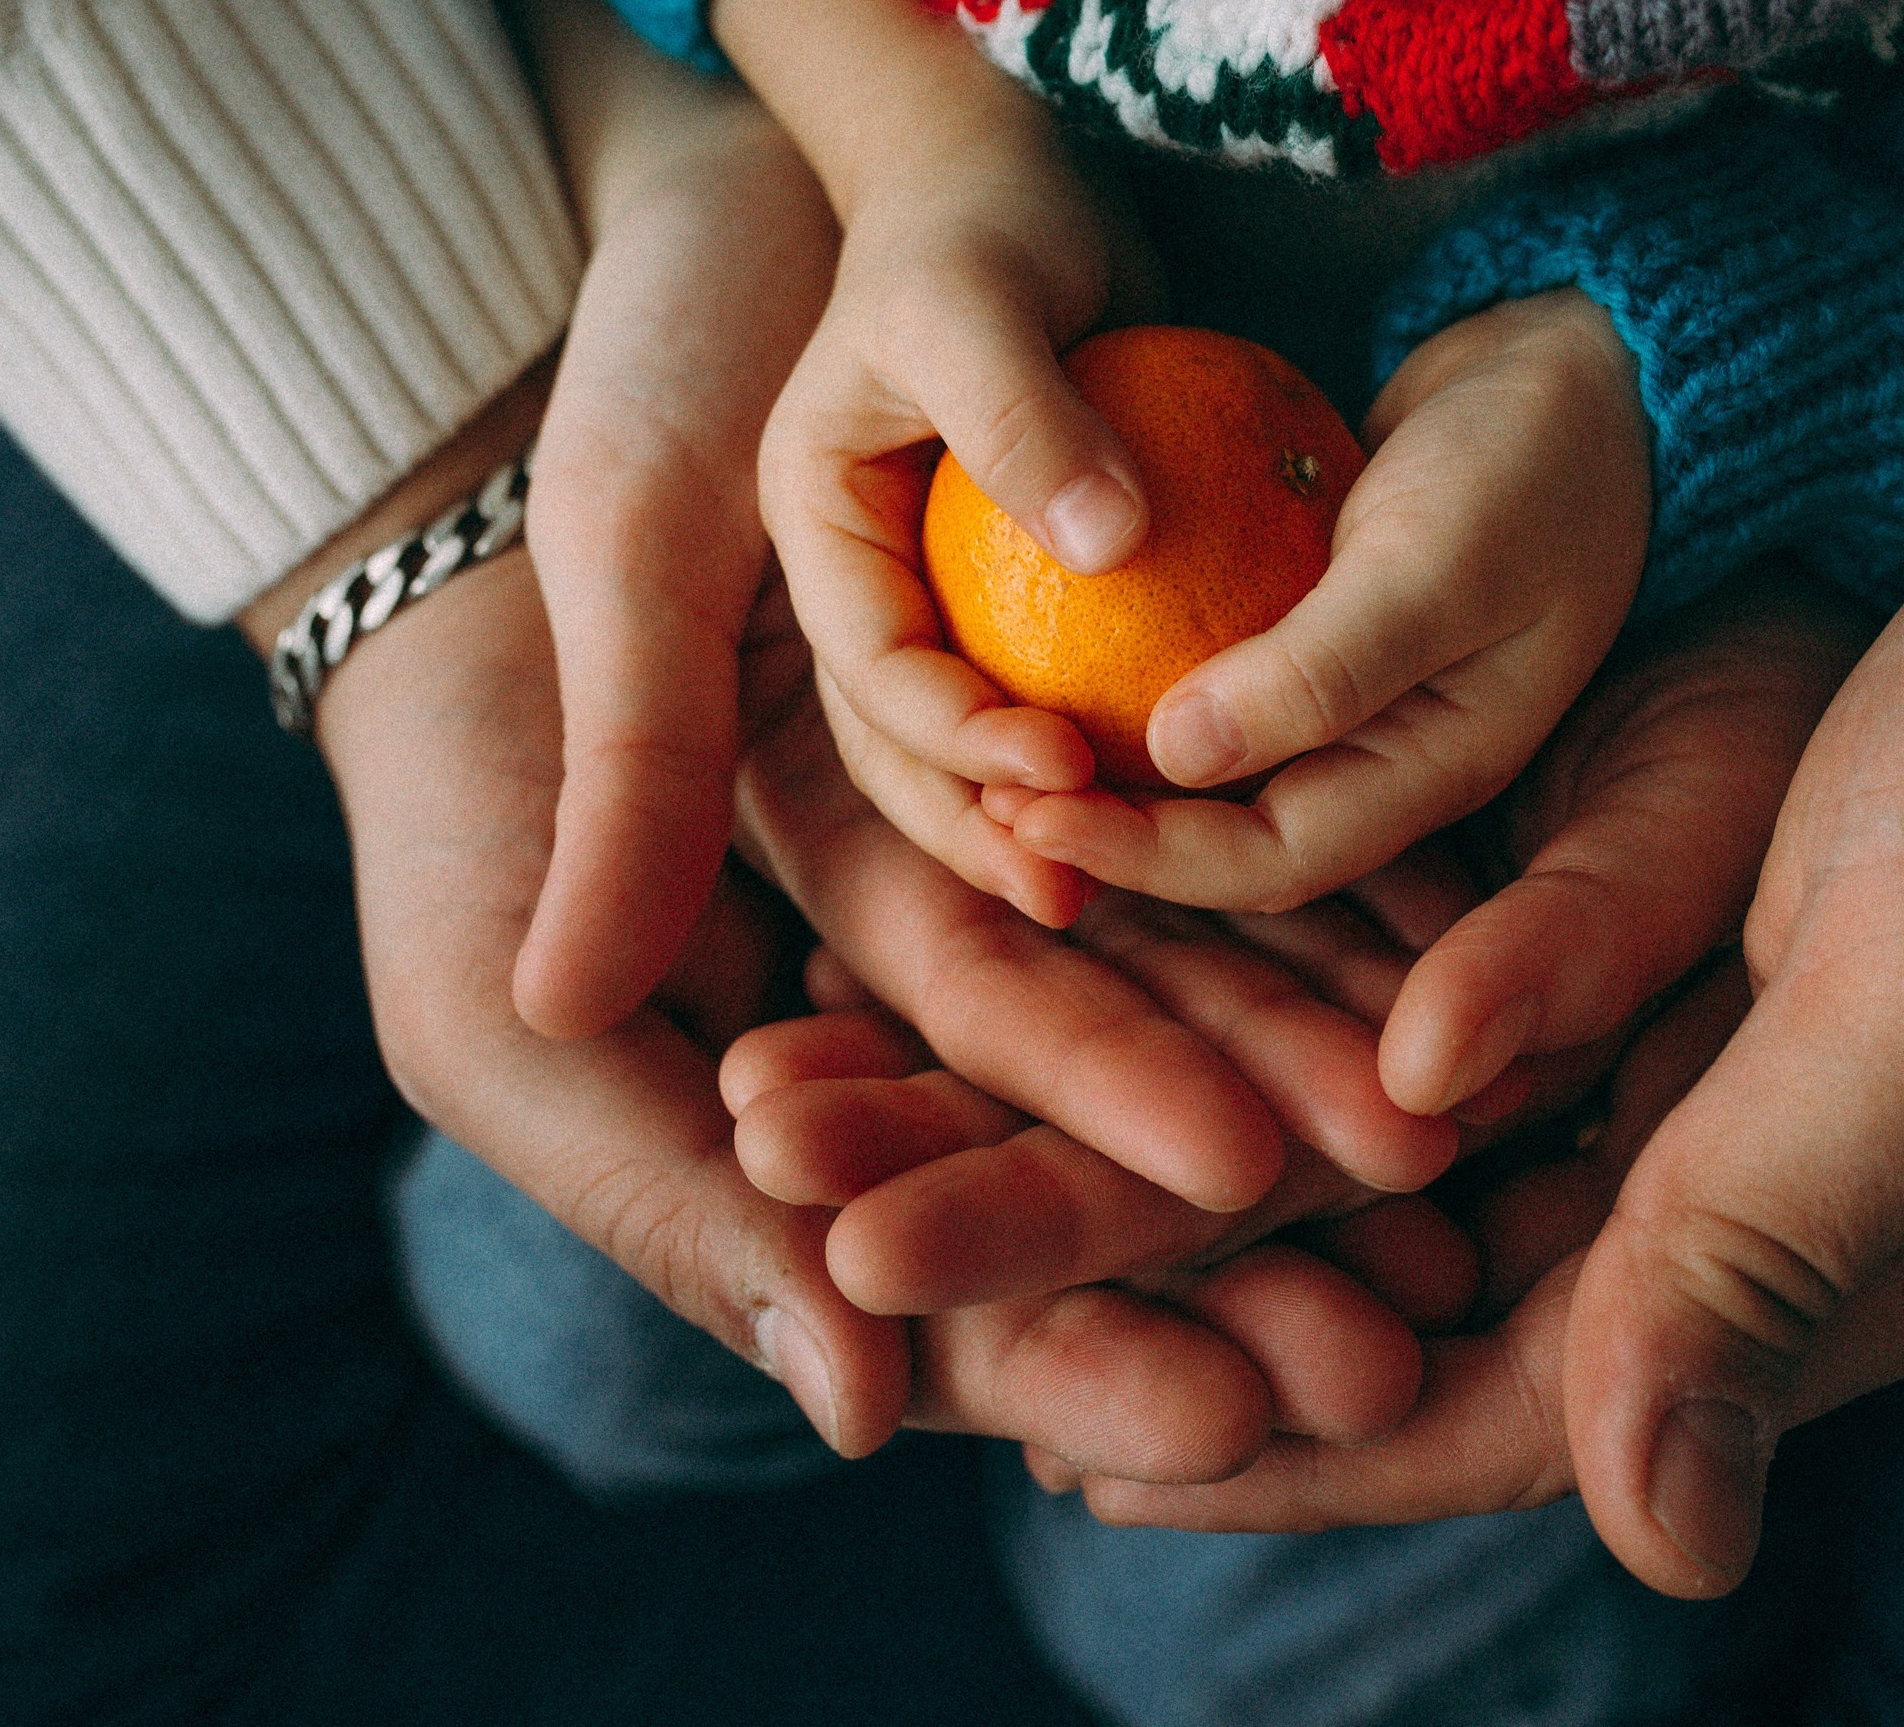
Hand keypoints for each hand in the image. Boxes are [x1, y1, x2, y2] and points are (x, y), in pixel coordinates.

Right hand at [302, 532, 1431, 1481]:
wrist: (507, 497)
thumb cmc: (461, 764)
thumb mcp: (509, 980)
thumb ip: (669, 1189)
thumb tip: (858, 1399)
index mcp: (794, 1111)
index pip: (954, 1255)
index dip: (1087, 1335)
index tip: (1234, 1406)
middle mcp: (913, 1023)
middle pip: (1096, 1145)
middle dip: (1245, 1236)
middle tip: (1397, 1318)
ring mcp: (991, 888)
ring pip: (1171, 993)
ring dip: (1305, 1066)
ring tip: (1442, 1145)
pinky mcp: (1053, 763)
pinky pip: (1192, 836)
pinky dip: (1298, 887)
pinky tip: (1422, 944)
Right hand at [719, 0, 1161, 928]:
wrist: (1013, 167)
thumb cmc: (976, 214)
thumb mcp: (966, 296)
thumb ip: (1017, 415)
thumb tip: (1111, 548)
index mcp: (818, 533)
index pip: (872, 670)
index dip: (954, 741)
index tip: (1066, 774)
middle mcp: (870, 582)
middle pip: (907, 746)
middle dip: (981, 833)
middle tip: (1083, 889)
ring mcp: (947, 594)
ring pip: (981, 739)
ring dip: (1040, 818)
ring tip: (1131, 877)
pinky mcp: (1029, 591)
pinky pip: (1065, 689)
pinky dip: (1112, 740)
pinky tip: (1194, 784)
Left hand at [799, 568, 1860, 1343]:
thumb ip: (1781, 1242)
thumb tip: (1658, 1544)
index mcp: (1796, 1245)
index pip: (1486, 1388)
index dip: (1264, 1424)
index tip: (1031, 1432)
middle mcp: (1709, 1163)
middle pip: (1357, 1248)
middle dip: (1094, 1235)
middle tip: (840, 1205)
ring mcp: (1681, 1032)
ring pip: (1348, 1109)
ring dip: (1124, 1097)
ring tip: (890, 1073)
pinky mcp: (1654, 901)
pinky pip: (1416, 973)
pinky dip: (1252, 968)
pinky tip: (1094, 939)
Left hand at [1004, 290, 1651, 914]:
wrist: (1584, 354)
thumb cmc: (1531, 453)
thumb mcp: (1436, 559)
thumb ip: (1322, 667)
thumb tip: (1173, 754)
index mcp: (1433, 768)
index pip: (1270, 857)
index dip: (1147, 860)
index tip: (1024, 821)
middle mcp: (1390, 752)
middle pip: (1229, 834)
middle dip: (1112, 834)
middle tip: (984, 798)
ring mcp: (1357, 689)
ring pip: (1216, 765)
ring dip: (1113, 766)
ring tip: (1000, 737)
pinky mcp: (1320, 622)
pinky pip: (1217, 674)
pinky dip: (1138, 676)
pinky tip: (1045, 642)